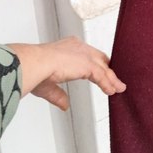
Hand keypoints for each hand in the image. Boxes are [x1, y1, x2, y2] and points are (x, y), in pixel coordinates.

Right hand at [5, 36, 126, 110]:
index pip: (87, 55)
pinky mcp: (87, 64)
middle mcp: (78, 47)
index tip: (99, 72)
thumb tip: (65, 105)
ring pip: (102, 67)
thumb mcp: (48, 85)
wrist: (34, 64)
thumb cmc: (34, 70)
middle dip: (107, 69)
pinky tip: (112, 91)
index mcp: (67, 47)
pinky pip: (102, 75)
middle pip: (98, 59)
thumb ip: (58, 95)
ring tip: (118, 88)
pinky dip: (108, 83)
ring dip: (111, 79)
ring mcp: (84, 55)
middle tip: (114, 79)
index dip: (94, 64)